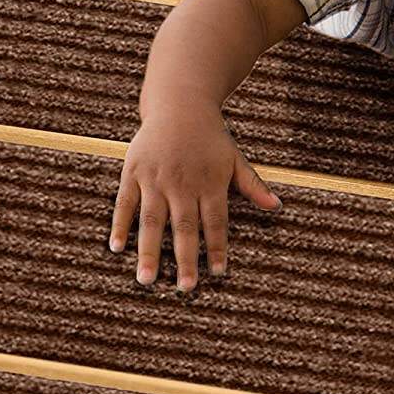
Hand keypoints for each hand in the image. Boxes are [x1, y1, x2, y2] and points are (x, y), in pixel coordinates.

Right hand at [108, 106, 281, 290]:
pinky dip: (120, 224)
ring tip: (147, 280)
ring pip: (152, 221)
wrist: (179, 104)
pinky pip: (125, 203)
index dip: (217, 247)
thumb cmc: (211, 137)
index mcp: (210, 183)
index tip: (218, 273)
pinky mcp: (133, 172)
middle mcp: (183, 184)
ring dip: (149, 252)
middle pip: (185, 227)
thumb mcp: (235, 159)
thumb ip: (252, 185)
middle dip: (186, 259)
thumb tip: (277, 207)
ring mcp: (156, 179)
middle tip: (185, 289)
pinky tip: (116, 247)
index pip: (216, 222)